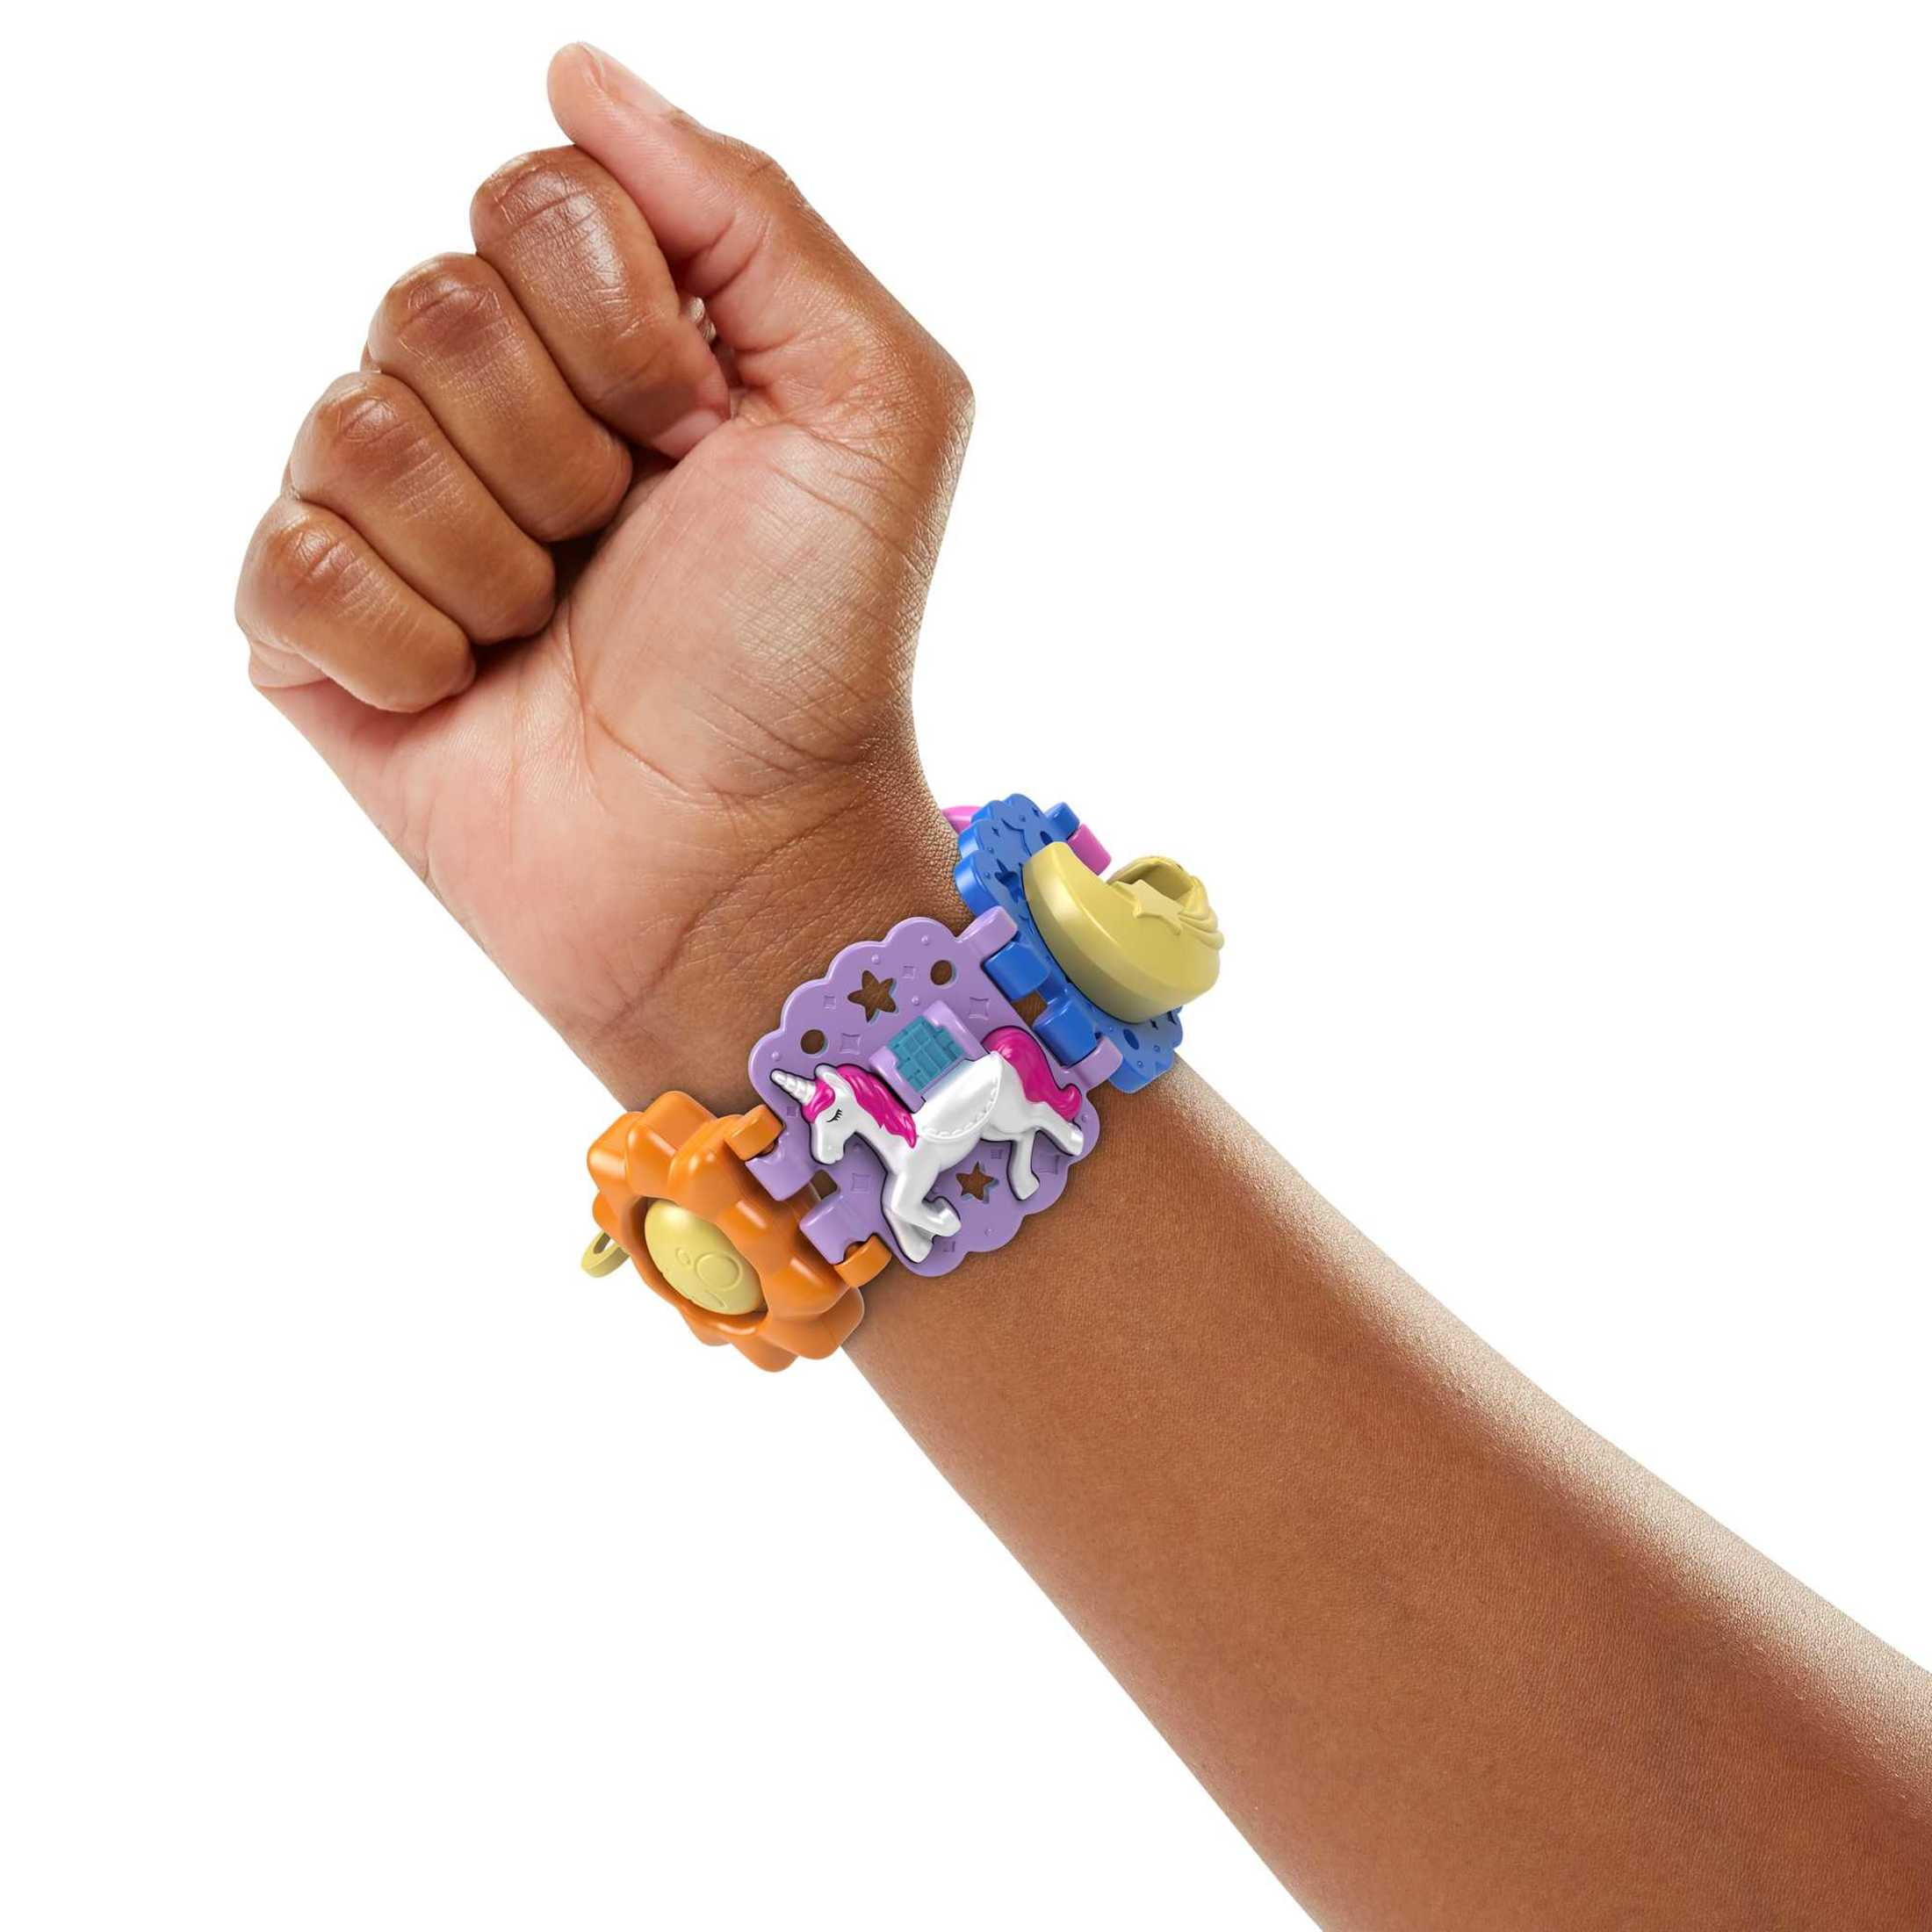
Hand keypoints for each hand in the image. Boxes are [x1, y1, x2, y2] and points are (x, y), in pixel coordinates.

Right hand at [237, 45, 969, 1100]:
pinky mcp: (317, 634)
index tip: (695, 441)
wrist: (739, 853)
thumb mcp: (867, 401)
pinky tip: (466, 691)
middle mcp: (496, 405)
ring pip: (350, 426)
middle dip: (559, 452)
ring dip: (488, 557)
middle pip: (428, 302)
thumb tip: (576, 71)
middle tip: (622, 553)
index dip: (620, 327)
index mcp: (616, 334)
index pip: (530, 197)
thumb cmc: (813, 646)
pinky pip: (287, 559)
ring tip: (551, 634)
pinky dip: (399, 643)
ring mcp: (399, 518)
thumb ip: (750, 210)